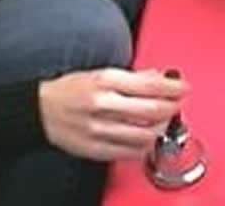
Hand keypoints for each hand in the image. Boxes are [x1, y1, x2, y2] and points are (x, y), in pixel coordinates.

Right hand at [38, 68, 188, 161]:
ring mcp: (100, 129)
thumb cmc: (71, 90)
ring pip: (145, 134)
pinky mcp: (96, 148)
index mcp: (106, 82)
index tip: (184, 88)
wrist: (40, 111)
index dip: (173, 87)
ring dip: (162, 129)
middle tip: (179, 104)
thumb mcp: (102, 73)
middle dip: (173, 107)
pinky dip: (145, 147)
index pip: (150, 85)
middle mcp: (104, 105)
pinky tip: (149, 139)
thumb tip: (159, 77)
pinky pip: (130, 152)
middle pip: (152, 110)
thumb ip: (134, 76)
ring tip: (166, 122)